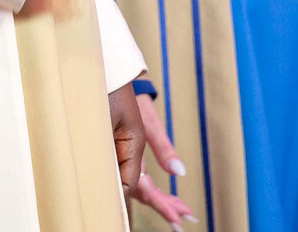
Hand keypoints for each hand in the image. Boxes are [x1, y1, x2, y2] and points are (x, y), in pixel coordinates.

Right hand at [108, 83, 193, 226]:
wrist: (112, 79)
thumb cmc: (127, 98)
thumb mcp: (148, 122)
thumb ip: (163, 148)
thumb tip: (180, 172)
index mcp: (123, 154)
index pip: (141, 189)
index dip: (160, 205)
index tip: (178, 219)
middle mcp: (119, 160)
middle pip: (141, 192)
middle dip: (163, 206)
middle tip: (186, 217)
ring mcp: (119, 158)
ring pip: (138, 187)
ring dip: (159, 199)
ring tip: (182, 210)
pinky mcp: (121, 154)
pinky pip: (134, 178)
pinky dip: (150, 189)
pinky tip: (162, 195)